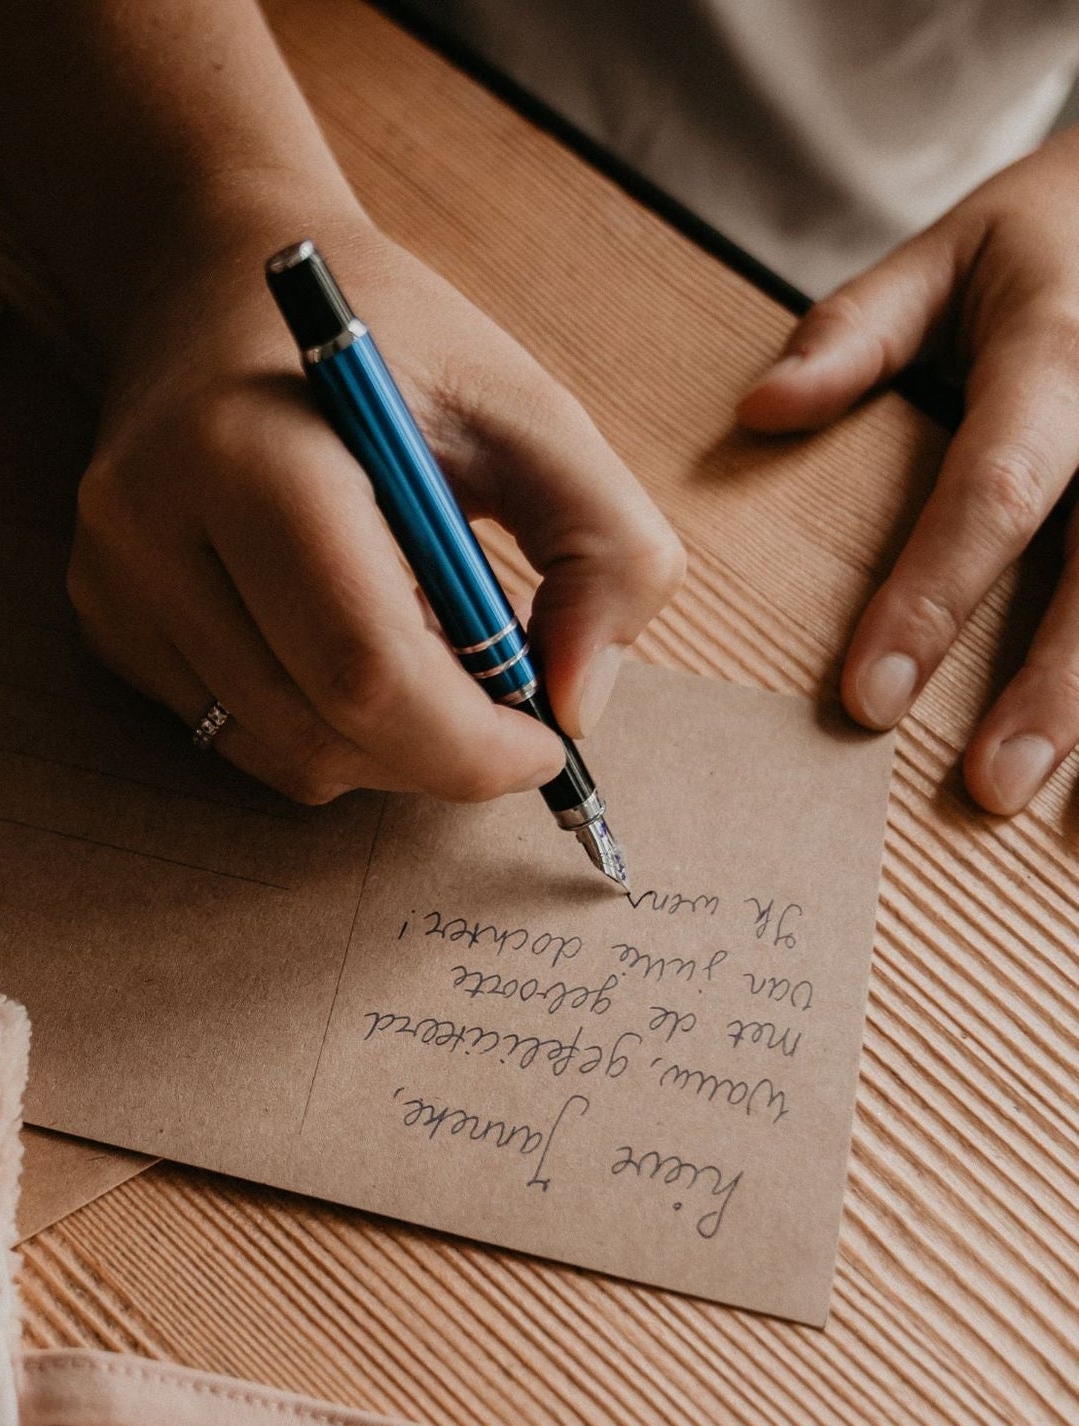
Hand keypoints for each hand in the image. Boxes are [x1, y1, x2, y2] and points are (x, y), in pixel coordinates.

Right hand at [69, 218, 685, 802]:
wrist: (221, 282)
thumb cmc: (388, 346)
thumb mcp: (528, 406)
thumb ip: (603, 546)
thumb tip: (575, 707)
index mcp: (250, 452)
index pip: (363, 666)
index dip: (467, 741)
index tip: (545, 743)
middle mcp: (151, 526)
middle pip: (319, 731)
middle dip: (435, 753)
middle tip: (503, 711)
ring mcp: (113, 581)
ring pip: (278, 755)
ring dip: (381, 746)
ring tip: (422, 650)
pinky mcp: (104, 619)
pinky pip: (235, 735)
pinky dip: (318, 723)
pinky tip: (341, 639)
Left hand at [739, 127, 1078, 814]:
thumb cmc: (1051, 237)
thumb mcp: (952, 250)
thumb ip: (857, 331)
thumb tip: (760, 409)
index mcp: (1061, 358)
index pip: (993, 494)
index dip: (933, 600)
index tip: (868, 700)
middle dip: (1053, 686)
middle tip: (992, 785)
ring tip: (1060, 805)